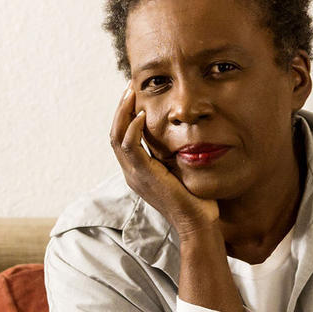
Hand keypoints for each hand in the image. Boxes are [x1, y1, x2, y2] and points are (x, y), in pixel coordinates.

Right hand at [111, 83, 219, 238]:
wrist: (197, 224)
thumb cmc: (197, 200)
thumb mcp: (182, 170)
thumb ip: (176, 154)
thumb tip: (185, 134)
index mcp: (139, 172)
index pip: (123, 139)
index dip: (126, 116)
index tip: (135, 96)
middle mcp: (132, 173)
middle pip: (115, 134)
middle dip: (121, 109)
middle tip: (129, 87)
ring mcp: (134, 175)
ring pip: (117, 138)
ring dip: (123, 113)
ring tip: (131, 93)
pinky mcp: (143, 176)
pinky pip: (130, 147)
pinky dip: (132, 129)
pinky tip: (140, 115)